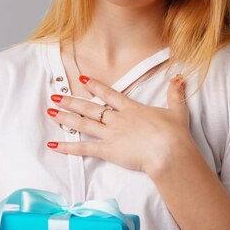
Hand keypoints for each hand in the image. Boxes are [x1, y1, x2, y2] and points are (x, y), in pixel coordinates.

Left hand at [46, 74, 192, 175]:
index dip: (94, 86)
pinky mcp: (108, 150)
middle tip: (55, 96)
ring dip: (65, 118)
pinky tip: (53, 145)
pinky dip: (67, 147)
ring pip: (83, 124)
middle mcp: (118, 119)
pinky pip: (84, 148)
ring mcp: (111, 134)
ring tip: (50, 112)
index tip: (81, 80)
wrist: (169, 151)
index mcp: (132, 108)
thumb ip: (175, 94)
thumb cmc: (174, 134)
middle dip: (71, 101)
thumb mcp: (177, 111)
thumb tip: (179, 78)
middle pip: (90, 108)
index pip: (109, 94)